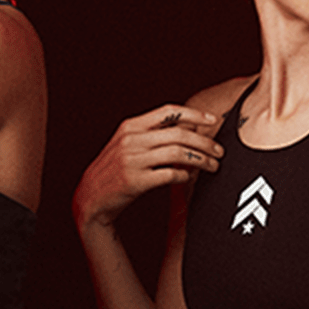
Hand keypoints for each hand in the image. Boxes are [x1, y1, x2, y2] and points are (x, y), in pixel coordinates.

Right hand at [75, 104, 225, 223]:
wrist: (90, 196)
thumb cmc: (113, 169)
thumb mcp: (127, 144)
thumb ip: (152, 134)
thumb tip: (189, 127)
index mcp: (130, 126)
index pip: (168, 112)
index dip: (194, 114)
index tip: (212, 120)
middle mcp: (131, 140)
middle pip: (179, 134)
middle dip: (205, 142)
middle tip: (219, 151)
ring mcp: (132, 160)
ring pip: (178, 154)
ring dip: (201, 160)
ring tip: (212, 166)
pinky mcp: (135, 181)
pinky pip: (169, 174)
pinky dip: (184, 175)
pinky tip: (188, 177)